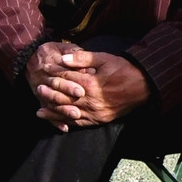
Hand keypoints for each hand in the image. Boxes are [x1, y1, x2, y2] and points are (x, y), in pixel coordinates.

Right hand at [25, 41, 84, 129]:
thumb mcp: (61, 46)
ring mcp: (41, 90)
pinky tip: (64, 128)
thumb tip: (82, 56)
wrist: (28, 57)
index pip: (62, 71)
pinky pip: (47, 111)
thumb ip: (72, 51)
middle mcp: (44, 78)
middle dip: (68, 91)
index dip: (72, 77)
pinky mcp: (40, 99)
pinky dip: (55, 121)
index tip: (83, 83)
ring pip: (51, 101)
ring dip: (63, 109)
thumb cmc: (51, 52)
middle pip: (56, 86)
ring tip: (75, 114)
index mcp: (51, 64)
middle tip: (80, 96)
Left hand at [32, 49, 149, 128]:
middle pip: (64, 98)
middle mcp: (91, 100)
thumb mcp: (105, 58)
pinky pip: (80, 123)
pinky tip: (58, 122)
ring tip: (39, 111)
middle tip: (37, 90)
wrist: (144, 87)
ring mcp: (95, 112)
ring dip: (53, 112)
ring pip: (69, 113)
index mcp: (91, 84)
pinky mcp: (100, 120)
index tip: (44, 69)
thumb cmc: (124, 70)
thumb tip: (63, 58)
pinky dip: (67, 123)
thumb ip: (83, 58)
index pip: (66, 79)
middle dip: (49, 94)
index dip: (54, 73)